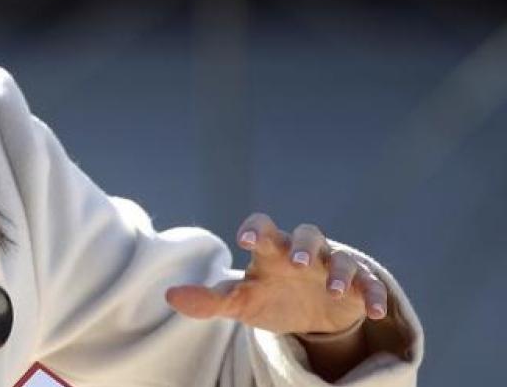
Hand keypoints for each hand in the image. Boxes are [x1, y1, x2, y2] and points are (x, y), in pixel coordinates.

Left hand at [163, 212, 389, 334]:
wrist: (308, 315)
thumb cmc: (269, 297)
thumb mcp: (240, 302)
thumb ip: (209, 300)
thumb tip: (170, 296)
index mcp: (271, 251)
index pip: (261, 228)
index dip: (254, 229)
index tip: (244, 240)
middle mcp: (303, 253)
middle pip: (307, 234)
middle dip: (303, 246)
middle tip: (297, 262)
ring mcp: (332, 268)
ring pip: (340, 258)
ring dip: (339, 271)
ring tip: (334, 290)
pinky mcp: (359, 288)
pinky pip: (370, 285)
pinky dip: (373, 295)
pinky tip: (374, 312)